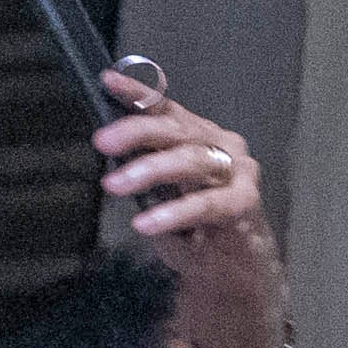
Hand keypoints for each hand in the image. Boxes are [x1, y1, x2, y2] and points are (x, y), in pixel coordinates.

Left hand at [89, 86, 271, 343]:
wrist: (233, 265)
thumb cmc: (191, 224)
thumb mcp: (161, 189)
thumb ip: (145, 163)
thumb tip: (105, 142)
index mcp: (199, 135)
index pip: (167, 108)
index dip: (140, 93)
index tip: (108, 82)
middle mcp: (221, 145)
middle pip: (179, 130)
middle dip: (139, 131)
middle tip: (102, 141)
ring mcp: (237, 172)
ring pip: (193, 160)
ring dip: (152, 169)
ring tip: (115, 185)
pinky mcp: (245, 203)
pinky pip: (208, 204)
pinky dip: (176, 212)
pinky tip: (146, 222)